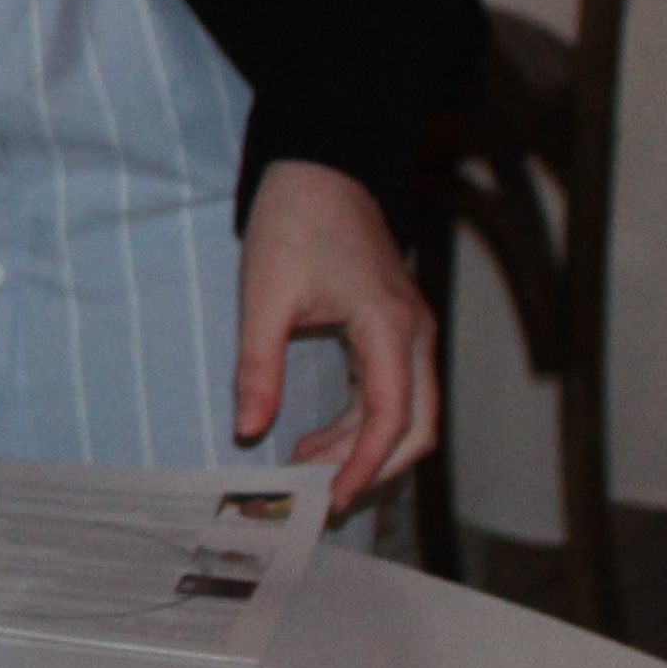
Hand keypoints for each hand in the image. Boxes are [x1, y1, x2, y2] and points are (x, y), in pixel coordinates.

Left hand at [235, 159, 435, 506]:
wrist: (320, 170)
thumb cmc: (293, 223)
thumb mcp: (262, 296)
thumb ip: (257, 365)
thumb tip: (249, 430)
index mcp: (388, 326)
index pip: (392, 417)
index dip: (364, 466)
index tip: (332, 498)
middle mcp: (413, 333)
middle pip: (417, 425)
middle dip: (374, 467)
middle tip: (324, 495)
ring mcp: (409, 332)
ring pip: (407, 412)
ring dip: (363, 446)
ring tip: (304, 464)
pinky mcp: (394, 330)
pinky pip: (391, 391)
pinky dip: (361, 422)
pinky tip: (318, 437)